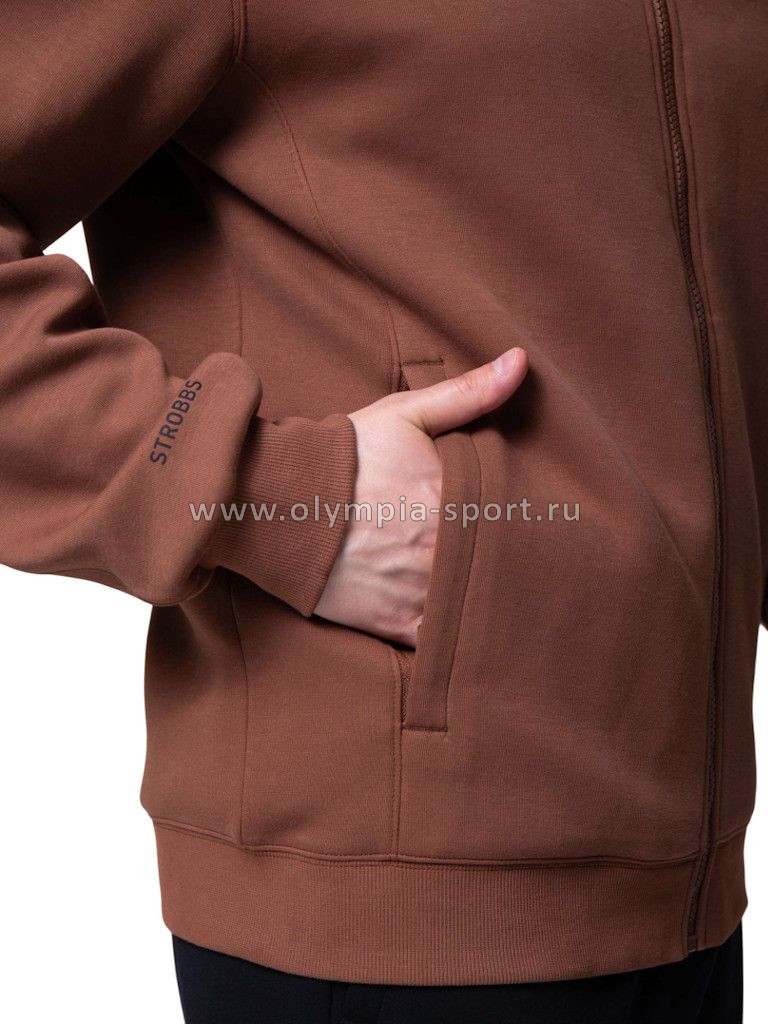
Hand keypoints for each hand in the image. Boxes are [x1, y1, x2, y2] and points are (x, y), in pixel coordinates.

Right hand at [314, 347, 527, 645]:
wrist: (276, 501)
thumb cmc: (344, 455)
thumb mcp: (405, 414)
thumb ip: (469, 392)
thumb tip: (521, 361)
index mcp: (455, 498)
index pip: (515, 517)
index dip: (525, 520)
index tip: (537, 521)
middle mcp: (442, 548)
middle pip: (498, 562)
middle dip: (506, 559)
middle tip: (523, 558)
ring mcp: (419, 589)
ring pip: (473, 603)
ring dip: (484, 598)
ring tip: (494, 591)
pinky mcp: (393, 622)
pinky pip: (440, 641)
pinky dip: (453, 636)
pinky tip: (460, 622)